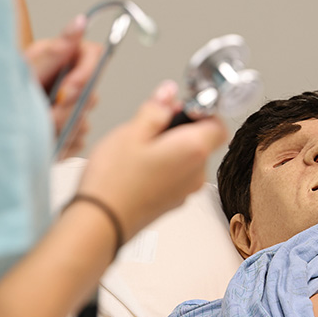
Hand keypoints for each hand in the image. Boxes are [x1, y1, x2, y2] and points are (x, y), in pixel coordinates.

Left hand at [24, 15, 103, 156]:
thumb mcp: (26, 73)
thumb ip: (56, 51)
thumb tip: (80, 22)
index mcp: (57, 59)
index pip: (94, 55)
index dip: (87, 72)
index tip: (68, 90)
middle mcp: (64, 80)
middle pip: (92, 90)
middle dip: (70, 107)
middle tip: (47, 115)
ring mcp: (65, 107)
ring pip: (86, 117)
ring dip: (64, 126)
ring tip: (38, 128)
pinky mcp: (65, 130)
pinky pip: (79, 137)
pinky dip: (64, 140)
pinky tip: (46, 138)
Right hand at [77, 81, 227, 240]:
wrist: (99, 223)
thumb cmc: (114, 181)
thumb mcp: (131, 132)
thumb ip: (156, 108)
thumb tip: (169, 93)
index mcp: (194, 149)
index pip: (218, 122)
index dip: (200, 111)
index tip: (179, 107)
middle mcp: (196, 172)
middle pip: (201, 140)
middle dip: (180, 128)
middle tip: (152, 125)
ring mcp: (186, 190)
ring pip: (187, 158)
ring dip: (169, 148)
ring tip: (139, 149)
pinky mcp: (172, 203)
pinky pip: (176, 176)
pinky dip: (163, 166)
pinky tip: (137, 168)